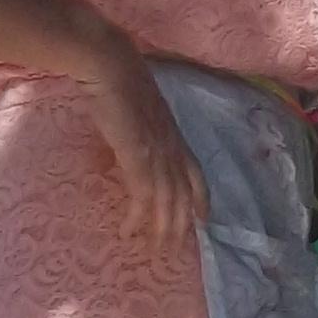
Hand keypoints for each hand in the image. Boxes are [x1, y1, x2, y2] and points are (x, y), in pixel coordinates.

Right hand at [85, 52, 209, 255]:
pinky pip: (142, 196)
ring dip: (162, 229)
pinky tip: (129, 230)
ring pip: (167, 202)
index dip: (202, 199)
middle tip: (174, 250)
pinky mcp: (138, 158)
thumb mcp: (137, 115)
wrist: (112, 67)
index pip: (197, 174)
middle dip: (181, 225)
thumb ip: (138, 133)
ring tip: (155, 250)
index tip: (205, 220)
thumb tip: (125, 144)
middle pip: (184, 196)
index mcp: (175, 137)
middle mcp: (172, 148)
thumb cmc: (120, 84)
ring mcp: (157, 154)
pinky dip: (137, 217)